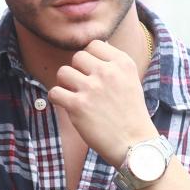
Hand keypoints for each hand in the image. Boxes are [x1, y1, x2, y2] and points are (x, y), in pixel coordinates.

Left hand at [47, 40, 158, 165]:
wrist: (135, 144)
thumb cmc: (131, 114)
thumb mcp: (130, 80)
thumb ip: (113, 64)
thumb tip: (93, 48)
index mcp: (122, 63)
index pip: (94, 45)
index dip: (90, 58)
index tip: (93, 72)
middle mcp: (107, 72)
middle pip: (77, 57)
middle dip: (77, 70)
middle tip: (83, 86)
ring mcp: (91, 88)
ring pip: (63, 72)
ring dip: (65, 84)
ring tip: (75, 95)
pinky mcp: (78, 106)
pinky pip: (54, 92)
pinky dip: (57, 98)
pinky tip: (66, 105)